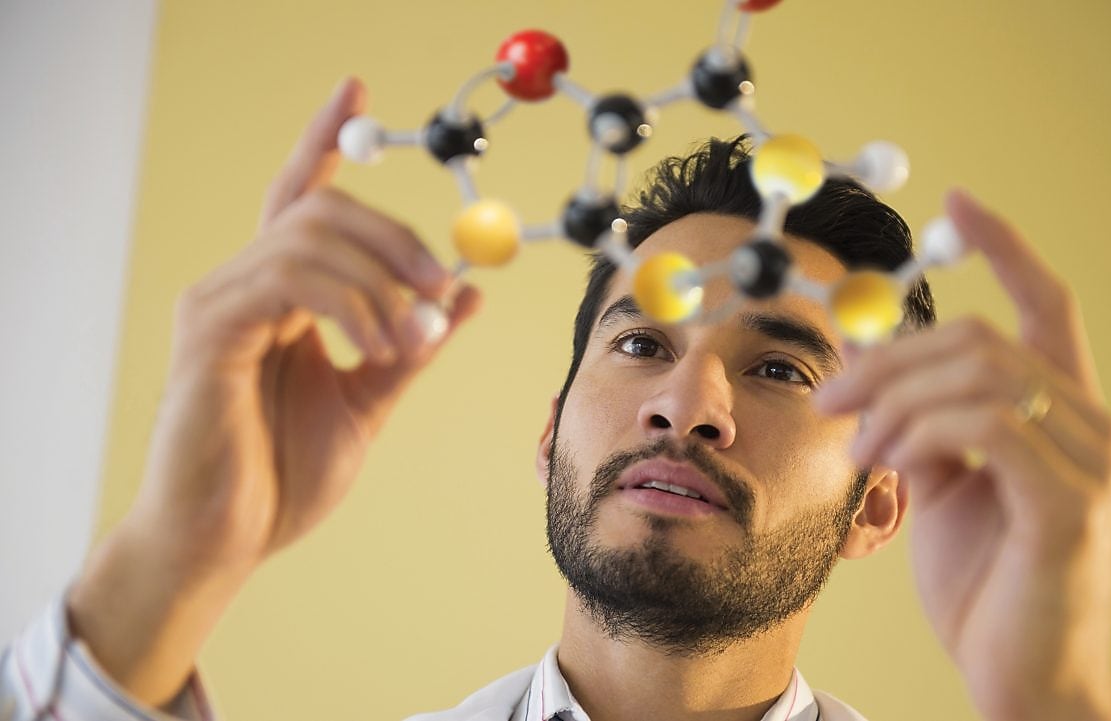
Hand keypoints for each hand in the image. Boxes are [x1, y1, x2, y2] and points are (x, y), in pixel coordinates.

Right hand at [67, 77, 480, 705]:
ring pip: (309, 235)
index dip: (326, 137)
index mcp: (281, 295)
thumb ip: (413, 344)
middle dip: (395, 234)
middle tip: (442, 285)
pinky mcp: (209, 329)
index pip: (301, 195)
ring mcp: (220, 301)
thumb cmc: (283, 476)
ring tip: (409, 342)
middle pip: (319, 205)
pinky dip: (350, 304)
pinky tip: (374, 346)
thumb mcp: (371, 398)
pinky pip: (290, 279)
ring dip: (381, 280)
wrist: (227, 541)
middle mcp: (244, 284)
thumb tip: (467, 293)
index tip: (356, 87)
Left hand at [816, 191, 1110, 720]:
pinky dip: (919, 431)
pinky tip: (888, 463)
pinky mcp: (1069, 501)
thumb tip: (873, 375)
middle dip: (890, 358)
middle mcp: (1090, 423)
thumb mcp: (941, 487)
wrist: (1018, 674)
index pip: (1045, 303)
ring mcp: (1089, 460)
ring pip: (980, 371)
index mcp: (1061, 411)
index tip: (958, 203)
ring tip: (857, 448)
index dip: (1005, 245)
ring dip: (895, 399)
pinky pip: (985, 425)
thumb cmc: (984, 582)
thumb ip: (922, 425)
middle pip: (982, 336)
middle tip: (830, 398)